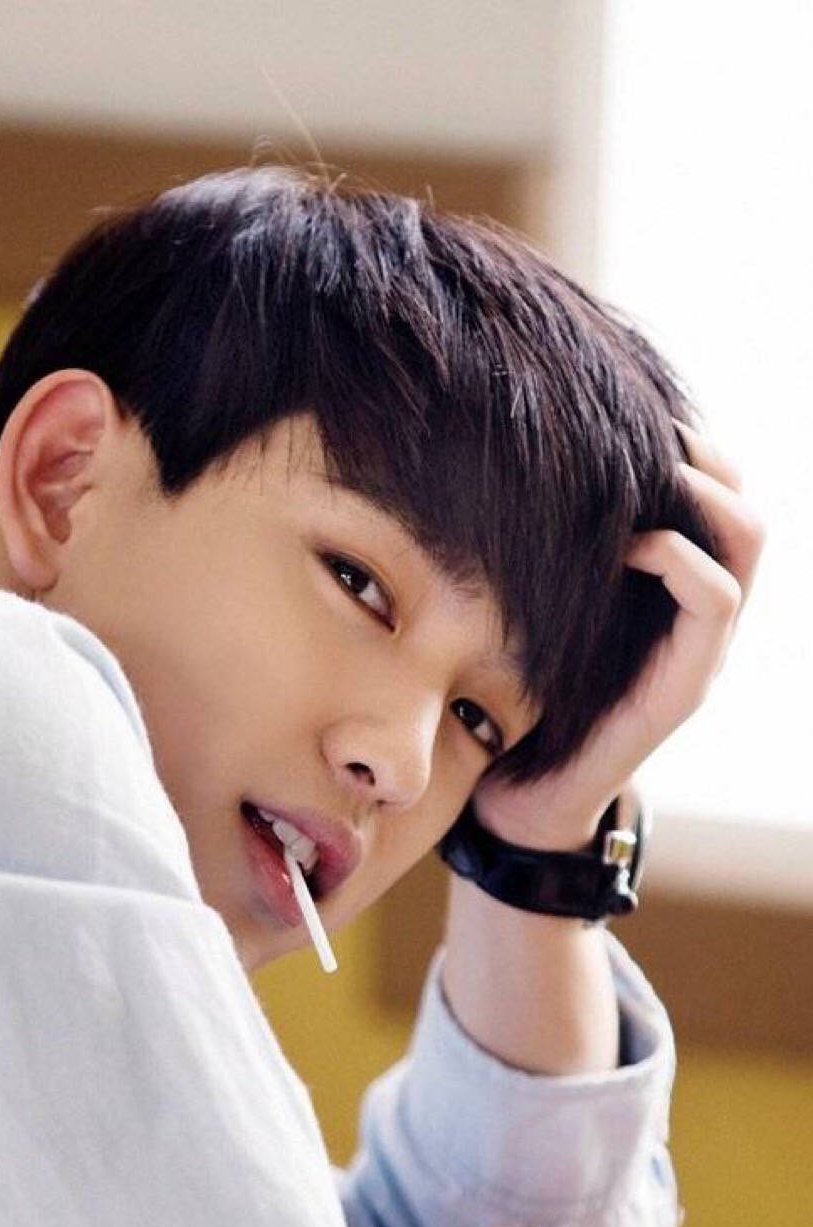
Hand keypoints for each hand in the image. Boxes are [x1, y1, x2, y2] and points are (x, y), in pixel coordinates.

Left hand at [474, 423, 766, 850]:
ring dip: (702, 492)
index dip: (686, 440)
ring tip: (646, 467)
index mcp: (668, 588)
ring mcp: (700, 648)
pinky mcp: (686, 685)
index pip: (714, 488)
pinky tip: (628, 543)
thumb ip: (541, 553)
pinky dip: (678, 555)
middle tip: (642, 423)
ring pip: (747, 541)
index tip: (623, 407)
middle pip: (743, 501)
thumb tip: (495, 470)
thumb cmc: (513, 697)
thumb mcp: (528, 605)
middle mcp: (698, 612)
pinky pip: (713, 599)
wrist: (514, 803)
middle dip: (703, 452)